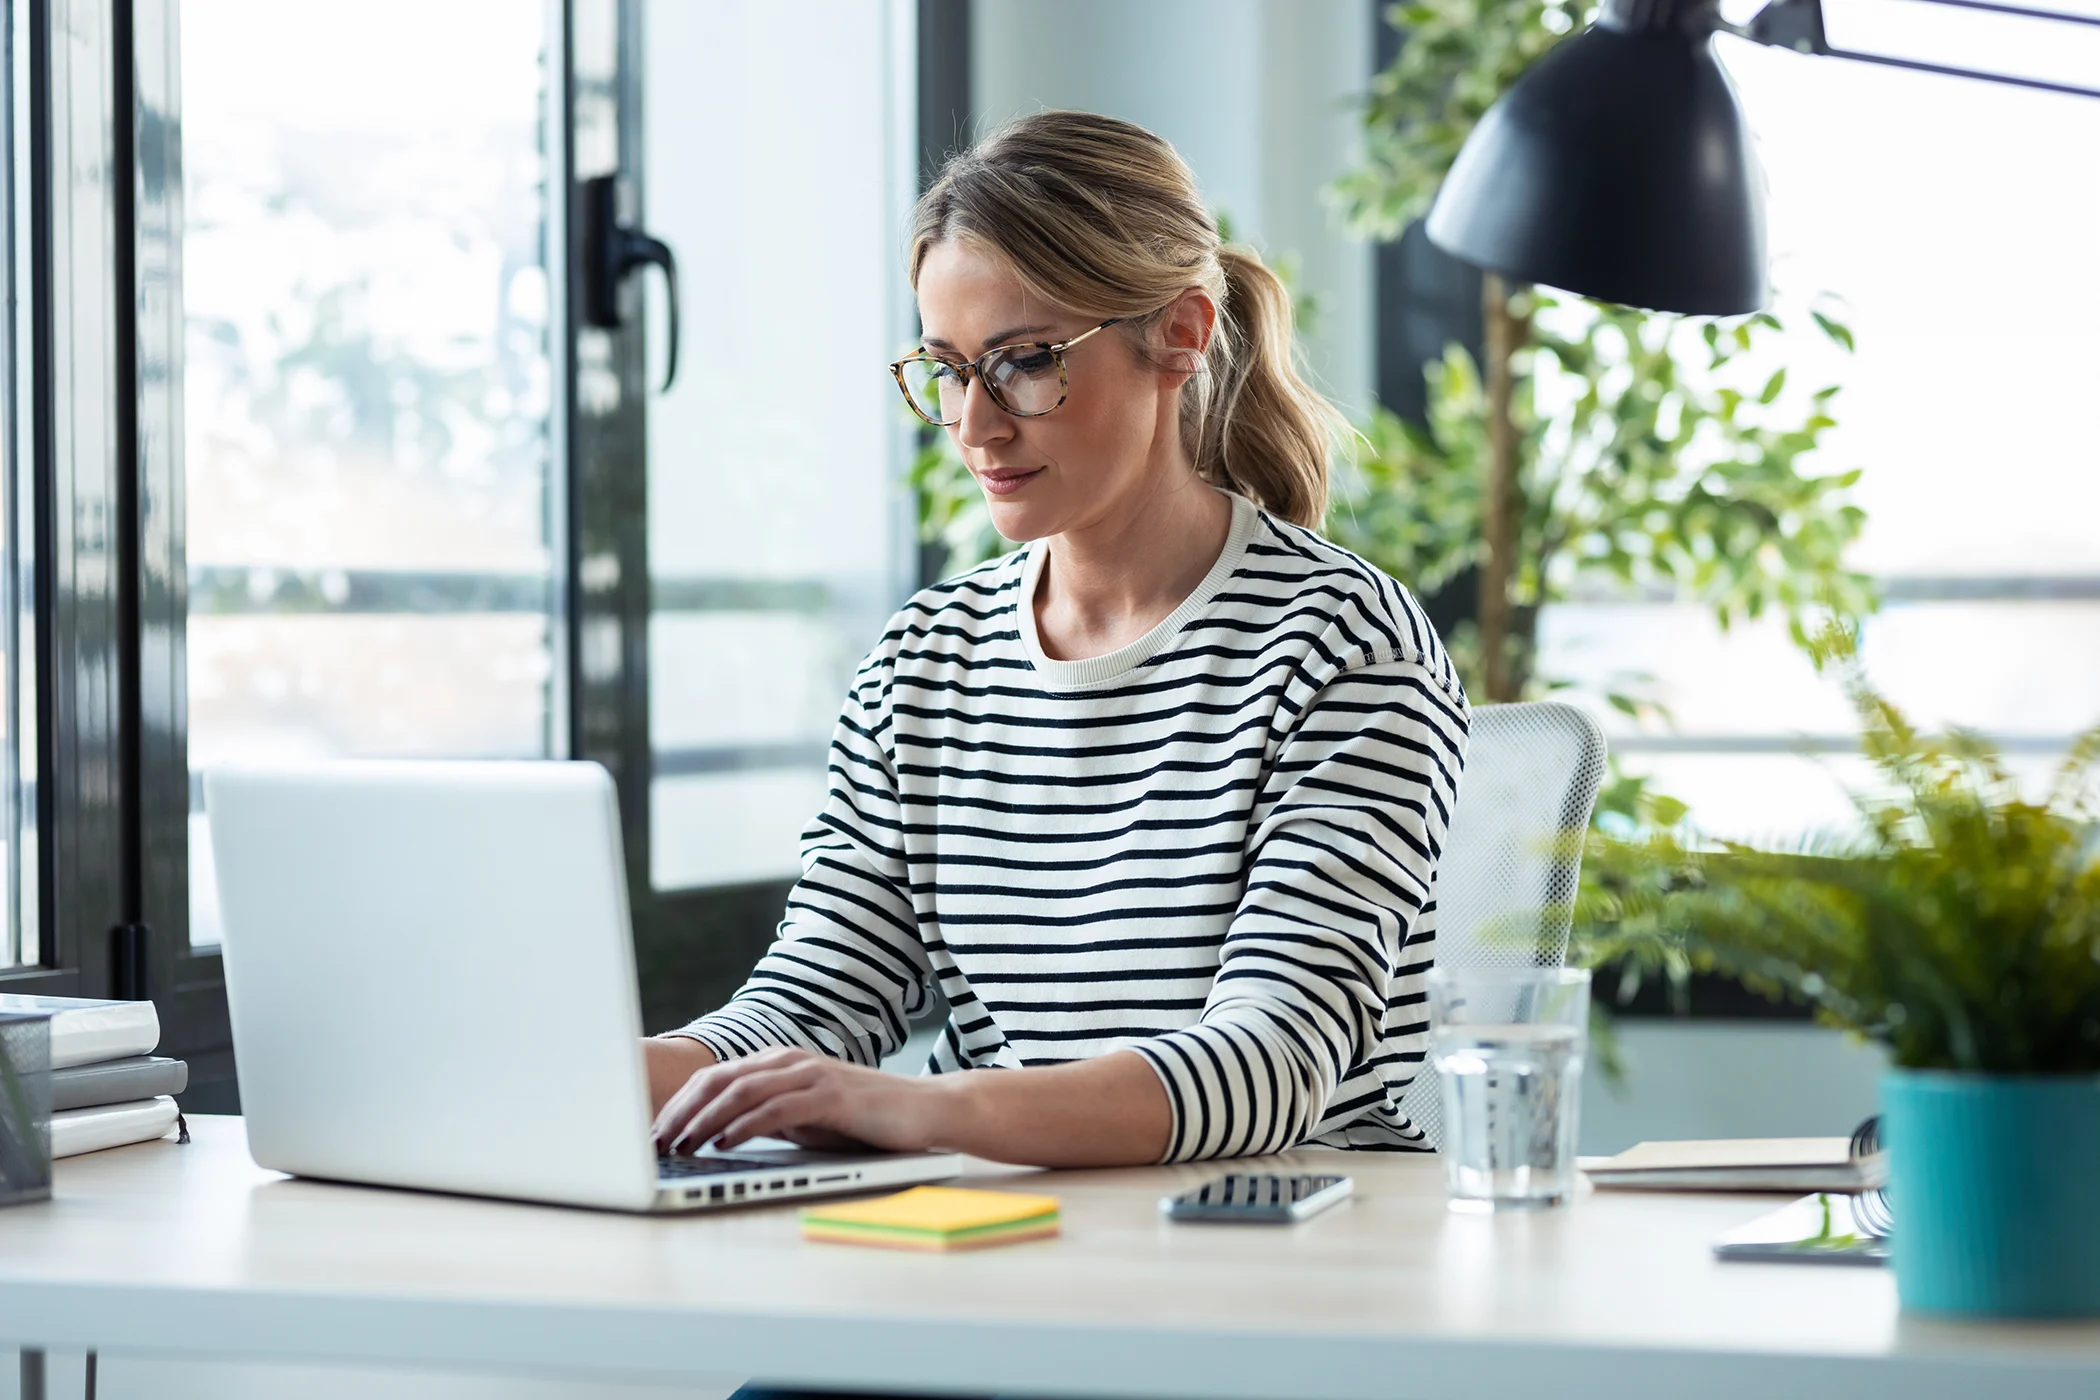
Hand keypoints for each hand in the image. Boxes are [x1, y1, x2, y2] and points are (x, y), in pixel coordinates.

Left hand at [651, 1047, 956, 1154]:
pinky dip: (744, 1126)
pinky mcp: (830, 1095)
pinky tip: (723, 1144)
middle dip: (679, 1112)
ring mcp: (810, 1075)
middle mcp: (789, 1062)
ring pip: (740, 1091)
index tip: (652, 1133)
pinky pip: (776, 1109)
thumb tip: (717, 1135)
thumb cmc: (862, 1119)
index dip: (677, 1104)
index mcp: (778, 1063)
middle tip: (654, 1144)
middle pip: (717, 1080)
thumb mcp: (804, 1118)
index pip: (713, 1078)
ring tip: (679, 1146)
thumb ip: (766, 1117)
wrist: (924, 1110)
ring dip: (703, 1121)